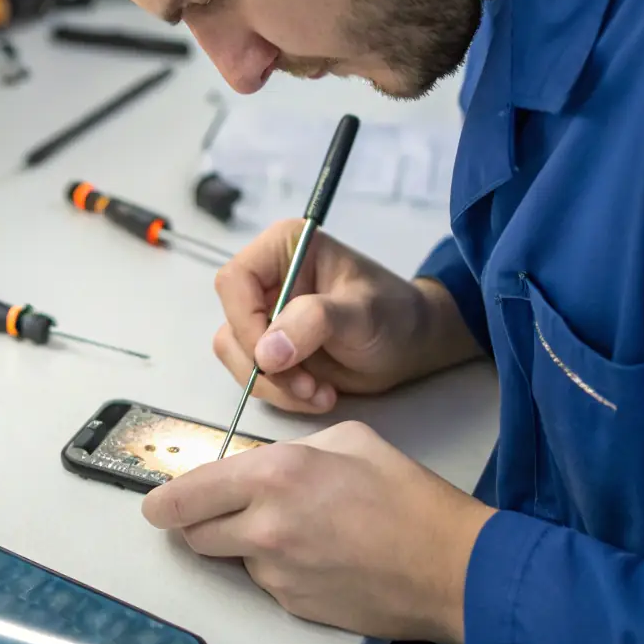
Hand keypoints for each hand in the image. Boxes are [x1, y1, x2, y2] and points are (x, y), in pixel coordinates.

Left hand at [143, 422, 494, 643]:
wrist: (450, 567)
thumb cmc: (408, 498)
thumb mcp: (348, 440)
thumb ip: (294, 450)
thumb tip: (266, 466)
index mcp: (272, 477)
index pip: (186, 496)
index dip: (163, 501)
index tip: (154, 503)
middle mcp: (264, 528)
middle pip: (194, 535)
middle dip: (199, 521)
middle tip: (226, 509)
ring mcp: (277, 575)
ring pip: (234, 559)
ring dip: (246, 545)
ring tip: (300, 528)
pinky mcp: (295, 607)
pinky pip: (268, 582)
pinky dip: (279, 568)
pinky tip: (320, 555)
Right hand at [213, 221, 482, 414]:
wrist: (411, 345)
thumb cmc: (394, 314)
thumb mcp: (361, 314)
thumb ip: (314, 322)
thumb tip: (266, 352)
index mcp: (284, 248)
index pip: (235, 281)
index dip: (245, 321)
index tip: (273, 359)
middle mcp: (267, 278)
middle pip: (232, 323)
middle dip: (266, 365)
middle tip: (308, 386)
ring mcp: (266, 315)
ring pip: (237, 355)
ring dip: (275, 385)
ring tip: (319, 393)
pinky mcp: (271, 347)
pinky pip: (254, 376)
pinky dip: (282, 394)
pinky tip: (318, 394)